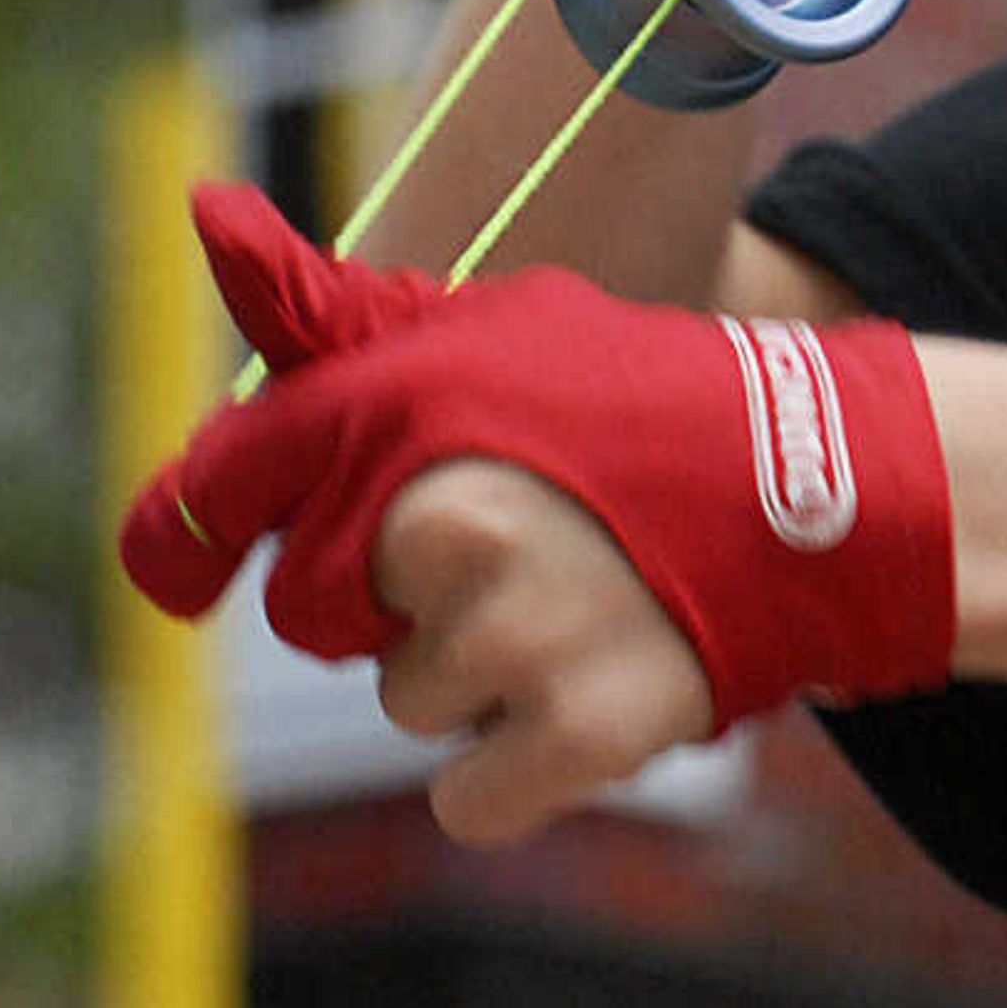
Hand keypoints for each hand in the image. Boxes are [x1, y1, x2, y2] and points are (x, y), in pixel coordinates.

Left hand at [118, 185, 955, 826]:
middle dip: (395, 600)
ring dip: (474, 677)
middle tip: (517, 552)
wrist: (826, 485)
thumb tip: (206, 210)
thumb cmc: (639, 406)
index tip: (180, 576)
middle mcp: (442, 517)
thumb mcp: (499, 331)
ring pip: (405, 701)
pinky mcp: (574, 731)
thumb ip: (346, 319)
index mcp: (407, 409)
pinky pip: (466, 797)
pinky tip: (592, 695)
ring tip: (580, 607)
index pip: (223, 488)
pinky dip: (519, 770)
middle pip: (319, 617)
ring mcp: (509, 632)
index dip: (184, 541)